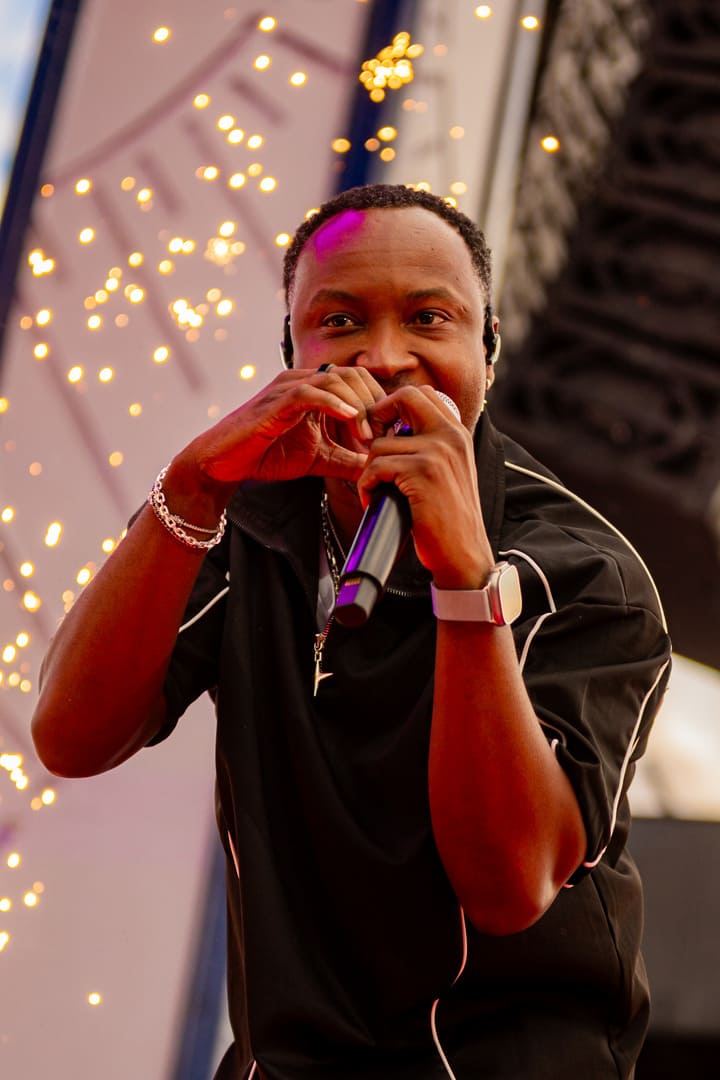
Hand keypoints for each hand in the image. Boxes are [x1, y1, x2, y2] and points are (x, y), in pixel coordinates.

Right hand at [185, 367, 386, 487]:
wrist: (225, 463)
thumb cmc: (267, 455)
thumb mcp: (320, 459)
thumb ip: (348, 460)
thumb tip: (380, 467)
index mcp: (316, 389)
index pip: (360, 382)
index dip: (379, 404)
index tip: (390, 434)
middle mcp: (304, 381)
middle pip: (354, 375)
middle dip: (374, 404)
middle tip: (383, 435)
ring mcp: (288, 388)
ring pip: (335, 380)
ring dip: (358, 406)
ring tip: (367, 436)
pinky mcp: (275, 401)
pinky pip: (310, 392)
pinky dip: (334, 404)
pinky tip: (351, 420)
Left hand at [358, 386, 494, 586]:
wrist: (463, 554)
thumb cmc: (448, 519)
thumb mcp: (447, 473)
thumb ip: (429, 447)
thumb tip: (391, 430)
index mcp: (457, 432)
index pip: (420, 393)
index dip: (393, 406)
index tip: (384, 433)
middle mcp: (450, 435)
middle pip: (403, 397)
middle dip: (377, 417)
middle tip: (371, 448)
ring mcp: (437, 451)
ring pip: (379, 443)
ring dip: (369, 470)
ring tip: (376, 492)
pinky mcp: (422, 472)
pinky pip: (375, 466)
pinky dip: (367, 485)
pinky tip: (374, 501)